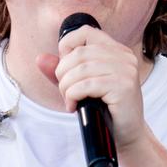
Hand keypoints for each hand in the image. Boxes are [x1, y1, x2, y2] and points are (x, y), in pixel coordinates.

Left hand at [36, 25, 145, 149]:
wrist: (126, 134)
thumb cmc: (104, 108)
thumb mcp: (79, 85)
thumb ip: (61, 71)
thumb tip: (40, 59)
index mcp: (116, 50)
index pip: (85, 32)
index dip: (67, 46)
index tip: (65, 69)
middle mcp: (124, 56)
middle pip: (79, 53)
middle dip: (63, 73)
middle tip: (65, 92)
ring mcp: (126, 70)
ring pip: (81, 69)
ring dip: (66, 87)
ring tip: (69, 100)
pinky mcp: (124, 87)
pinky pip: (87, 85)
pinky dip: (73, 95)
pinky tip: (74, 105)